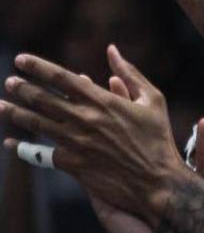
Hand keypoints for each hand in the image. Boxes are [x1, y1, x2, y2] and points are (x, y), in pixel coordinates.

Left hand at [5, 46, 193, 218]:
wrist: (158, 182)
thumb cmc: (159, 140)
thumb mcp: (153, 100)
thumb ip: (131, 73)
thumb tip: (112, 50)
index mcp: (102, 101)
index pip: (60, 78)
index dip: (37, 67)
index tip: (20, 60)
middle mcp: (84, 119)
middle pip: (41, 98)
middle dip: (21, 88)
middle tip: (10, 82)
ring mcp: (75, 142)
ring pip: (35, 123)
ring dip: (15, 112)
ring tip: (2, 106)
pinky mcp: (72, 164)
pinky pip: (40, 154)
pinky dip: (23, 149)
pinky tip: (11, 143)